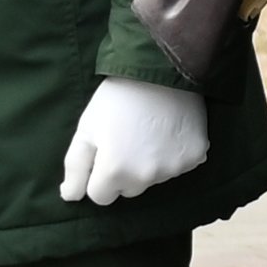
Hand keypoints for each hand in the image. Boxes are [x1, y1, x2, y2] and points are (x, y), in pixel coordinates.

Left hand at [58, 76, 206, 207]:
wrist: (161, 68)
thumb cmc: (117, 98)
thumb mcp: (86, 128)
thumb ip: (75, 167)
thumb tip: (70, 197)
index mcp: (114, 172)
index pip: (101, 196)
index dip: (99, 175)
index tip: (105, 151)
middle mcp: (145, 177)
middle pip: (129, 189)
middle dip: (124, 171)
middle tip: (127, 138)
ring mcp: (173, 168)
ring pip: (154, 178)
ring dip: (149, 163)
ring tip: (148, 131)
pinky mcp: (195, 156)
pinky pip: (180, 165)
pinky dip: (174, 153)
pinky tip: (169, 131)